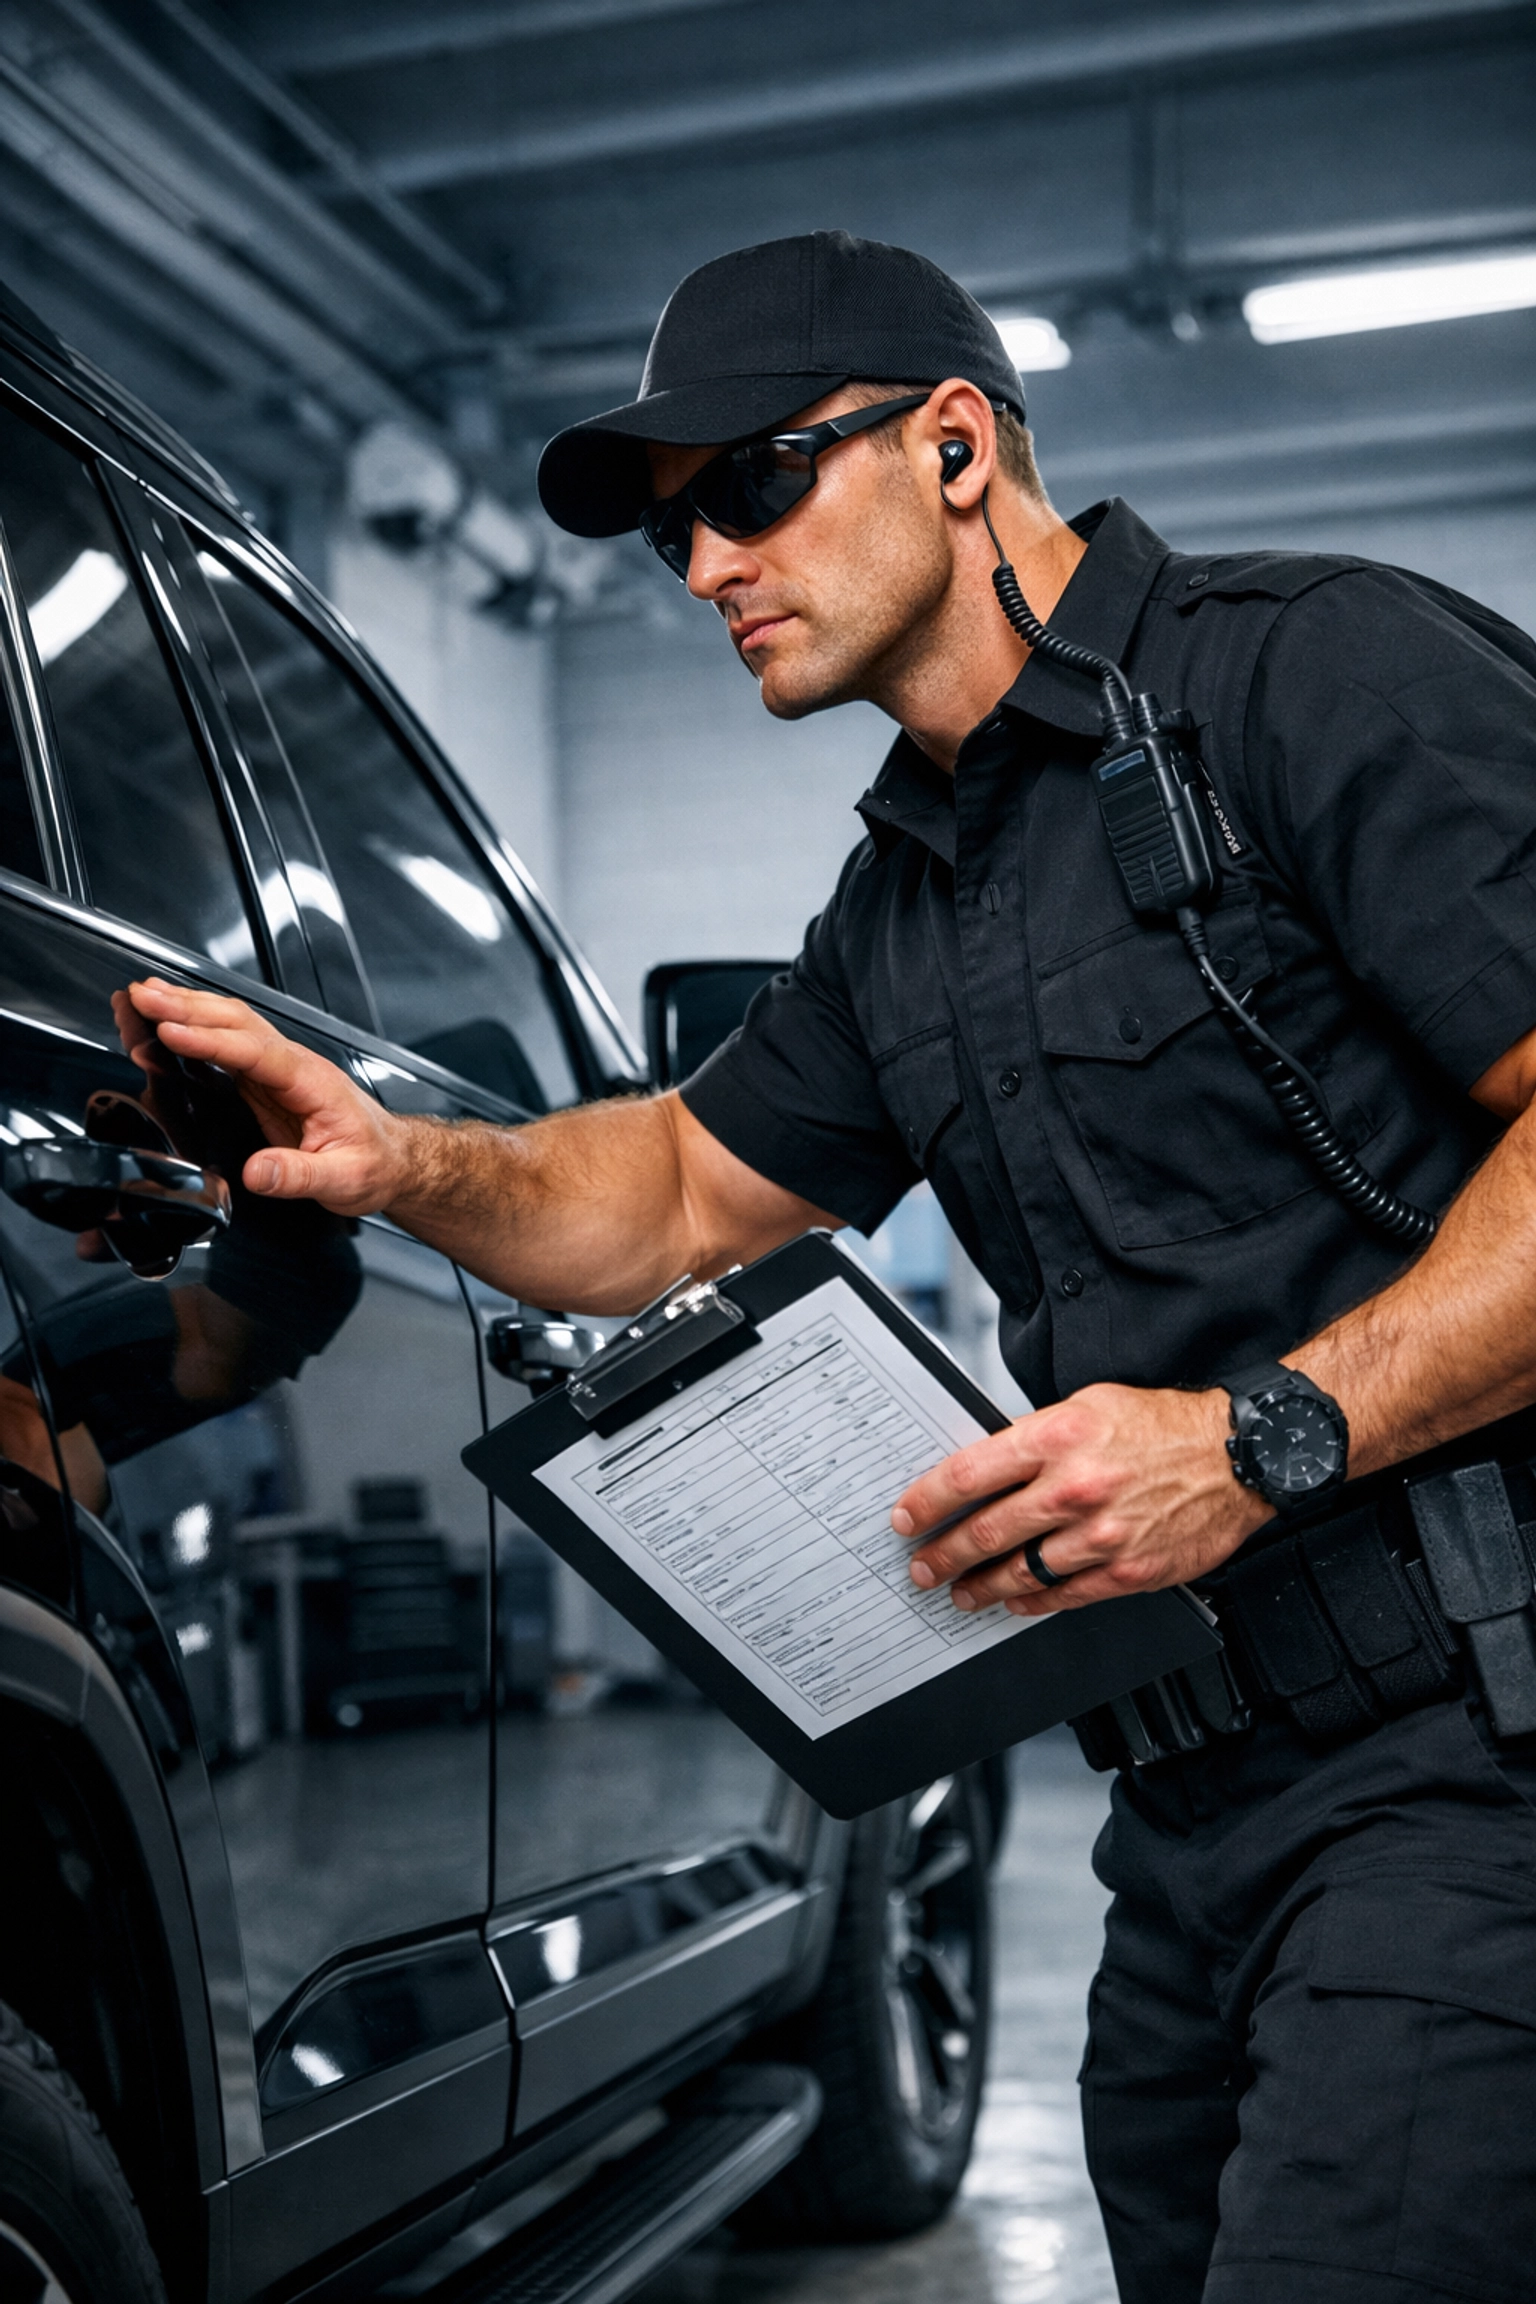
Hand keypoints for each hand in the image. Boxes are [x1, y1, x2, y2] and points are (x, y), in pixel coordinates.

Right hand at [125, 979, 407, 1216]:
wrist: (393, 1159)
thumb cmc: (374, 1164)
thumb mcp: (344, 1179)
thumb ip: (299, 1176)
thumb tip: (257, 1172)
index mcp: (312, 1081)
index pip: (255, 1052)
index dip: (211, 1041)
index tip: (172, 1032)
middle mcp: (294, 1065)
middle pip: (237, 1023)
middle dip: (187, 1007)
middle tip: (141, 997)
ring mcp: (279, 1069)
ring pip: (230, 1025)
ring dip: (186, 1008)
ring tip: (143, 996)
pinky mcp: (265, 1080)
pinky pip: (226, 1045)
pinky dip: (193, 1030)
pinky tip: (166, 1024)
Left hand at [892, 1383, 1270, 1615]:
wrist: (1240, 1456)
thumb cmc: (1165, 1426)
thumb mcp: (1090, 1405)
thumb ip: (1036, 1437)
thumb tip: (987, 1466)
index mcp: (1057, 1437)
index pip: (969, 1474)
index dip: (928, 1500)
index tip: (907, 1516)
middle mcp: (1074, 1487)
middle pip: (986, 1530)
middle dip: (943, 1553)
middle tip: (920, 1566)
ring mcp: (1102, 1534)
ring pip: (1020, 1572)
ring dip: (980, 1586)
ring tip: (959, 1591)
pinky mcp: (1129, 1570)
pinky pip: (1064, 1596)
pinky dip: (1031, 1603)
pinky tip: (1012, 1603)